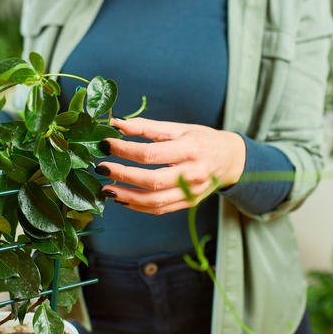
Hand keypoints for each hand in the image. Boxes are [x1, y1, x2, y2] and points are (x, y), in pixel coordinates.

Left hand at [97, 117, 245, 214]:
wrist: (230, 160)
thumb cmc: (202, 140)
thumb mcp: (178, 128)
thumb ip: (147, 127)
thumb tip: (116, 123)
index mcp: (191, 150)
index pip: (151, 153)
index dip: (125, 149)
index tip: (106, 144)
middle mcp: (193, 174)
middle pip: (152, 180)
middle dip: (122, 175)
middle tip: (101, 168)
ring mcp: (192, 192)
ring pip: (154, 201)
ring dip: (127, 196)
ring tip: (106, 189)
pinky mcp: (189, 204)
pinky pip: (160, 209)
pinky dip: (138, 206)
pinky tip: (122, 199)